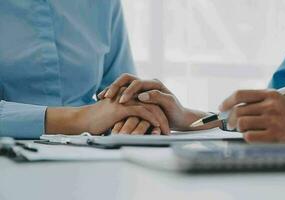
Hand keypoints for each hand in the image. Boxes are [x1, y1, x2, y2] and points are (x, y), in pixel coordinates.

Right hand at [46, 98, 160, 134]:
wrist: (82, 120)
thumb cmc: (97, 121)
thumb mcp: (117, 118)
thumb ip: (128, 118)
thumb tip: (139, 128)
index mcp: (129, 96)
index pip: (149, 101)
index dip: (158, 113)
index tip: (165, 125)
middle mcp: (129, 95)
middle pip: (153, 103)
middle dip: (163, 117)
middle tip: (169, 130)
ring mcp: (126, 99)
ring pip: (151, 106)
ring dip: (160, 120)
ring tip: (166, 132)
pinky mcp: (123, 107)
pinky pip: (143, 111)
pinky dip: (152, 119)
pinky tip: (157, 128)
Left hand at [98, 73, 219, 130]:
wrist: (180, 120)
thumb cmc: (157, 116)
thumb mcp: (140, 111)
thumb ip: (128, 106)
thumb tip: (106, 106)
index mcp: (140, 86)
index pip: (122, 82)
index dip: (110, 87)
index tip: (99, 97)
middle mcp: (148, 84)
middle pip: (129, 78)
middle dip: (117, 86)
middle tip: (108, 96)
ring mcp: (158, 88)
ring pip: (141, 83)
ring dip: (130, 91)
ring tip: (121, 100)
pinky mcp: (167, 96)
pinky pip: (157, 92)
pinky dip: (148, 95)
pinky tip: (140, 99)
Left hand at [219, 90, 284, 142]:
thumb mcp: (279, 102)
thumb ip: (259, 102)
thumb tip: (234, 109)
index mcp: (271, 94)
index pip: (240, 94)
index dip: (227, 101)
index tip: (222, 107)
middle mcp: (270, 105)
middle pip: (238, 110)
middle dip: (230, 119)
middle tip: (232, 125)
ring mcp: (272, 120)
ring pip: (241, 123)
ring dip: (239, 128)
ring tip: (245, 130)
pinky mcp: (274, 135)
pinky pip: (249, 136)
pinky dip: (247, 137)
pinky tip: (254, 136)